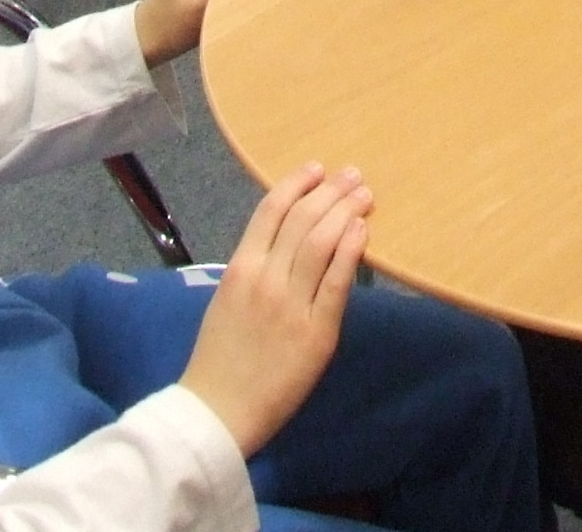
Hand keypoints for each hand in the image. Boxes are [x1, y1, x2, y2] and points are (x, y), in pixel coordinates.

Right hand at [179, 164, 371, 453]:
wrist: (218, 410)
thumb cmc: (220, 358)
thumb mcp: (227, 300)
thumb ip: (254, 269)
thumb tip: (286, 241)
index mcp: (240, 269)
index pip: (271, 210)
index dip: (297, 184)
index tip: (317, 170)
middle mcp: (266, 279)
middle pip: (303, 220)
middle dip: (330, 191)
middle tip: (352, 175)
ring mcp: (292, 305)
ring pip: (323, 242)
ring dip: (346, 211)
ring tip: (363, 195)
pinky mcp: (317, 332)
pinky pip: (337, 282)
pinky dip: (351, 250)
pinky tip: (363, 230)